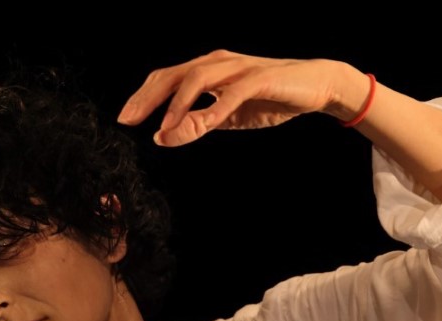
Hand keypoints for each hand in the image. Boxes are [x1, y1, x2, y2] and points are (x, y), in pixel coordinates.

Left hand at [117, 49, 339, 146]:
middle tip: (129, 120)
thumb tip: (162, 136)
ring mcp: (239, 68)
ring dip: (178, 104)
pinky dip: (215, 110)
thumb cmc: (269, 99)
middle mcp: (219, 63)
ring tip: (164, 127)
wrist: (316, 85)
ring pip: (198, 78)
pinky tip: (202, 126)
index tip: (125, 119)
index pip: (166, 78)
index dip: (143, 97)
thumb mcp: (227, 117)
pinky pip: (233, 93)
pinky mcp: (261, 78)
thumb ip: (197, 124)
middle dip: (148, 97)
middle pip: (174, 74)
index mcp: (208, 69)